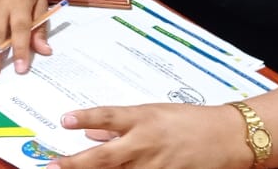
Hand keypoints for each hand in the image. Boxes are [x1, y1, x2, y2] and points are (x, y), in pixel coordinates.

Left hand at [47, 103, 248, 168]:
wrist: (225, 137)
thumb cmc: (189, 122)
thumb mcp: (153, 114)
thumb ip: (120, 126)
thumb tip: (90, 134)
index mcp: (143, 119)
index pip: (108, 117)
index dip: (85, 118)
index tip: (64, 120)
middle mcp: (145, 143)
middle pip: (104, 157)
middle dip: (75, 164)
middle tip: (52, 166)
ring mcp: (154, 166)